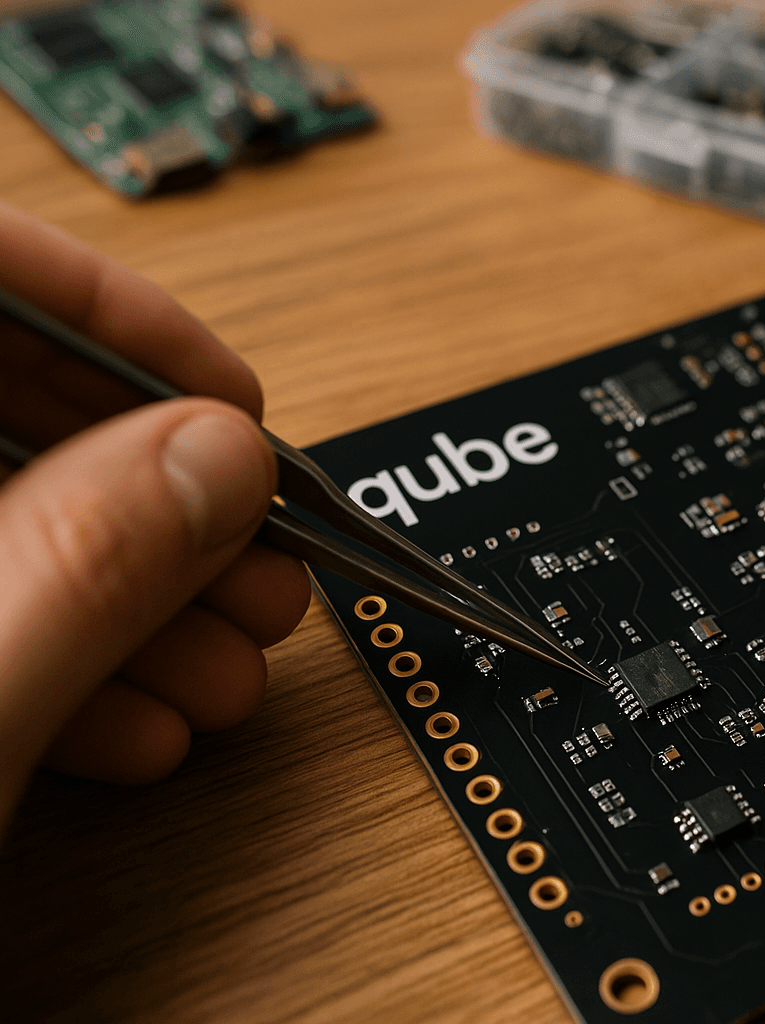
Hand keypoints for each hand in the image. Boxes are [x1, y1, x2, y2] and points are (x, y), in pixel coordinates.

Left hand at [0, 202, 310, 826]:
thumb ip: (82, 567)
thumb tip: (218, 464)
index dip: (114, 312)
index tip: (228, 395)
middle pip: (2, 403)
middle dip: (155, 489)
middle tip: (256, 551)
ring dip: (132, 591)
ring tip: (226, 658)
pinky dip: (61, 657)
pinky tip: (132, 720)